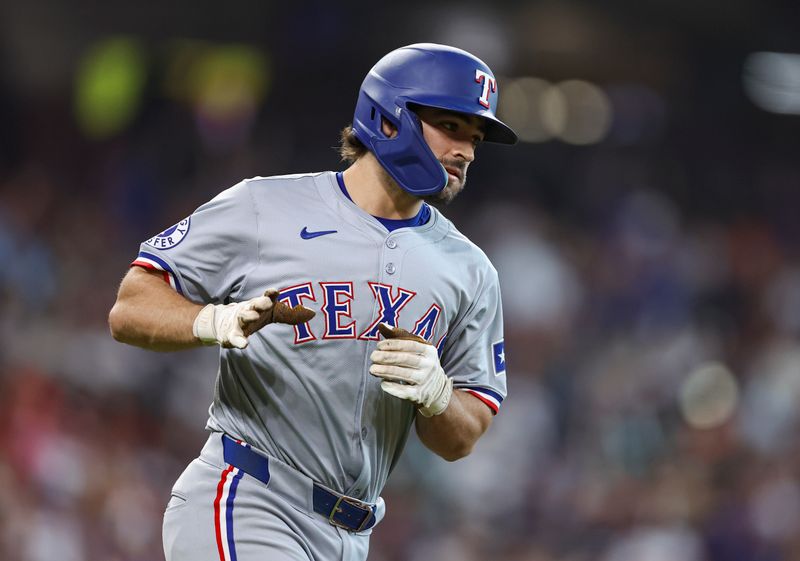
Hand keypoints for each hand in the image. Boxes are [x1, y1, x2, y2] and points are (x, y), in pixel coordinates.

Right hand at [193, 289, 314, 348]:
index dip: (270, 294)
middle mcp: (249, 310)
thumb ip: (291, 315)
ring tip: (254, 316)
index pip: (267, 297)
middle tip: (266, 302)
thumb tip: (312, 313)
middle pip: (254, 304)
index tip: (275, 291)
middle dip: (260, 302)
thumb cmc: (256, 315)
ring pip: (243, 317)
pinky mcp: (231, 334)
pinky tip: (244, 345)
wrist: (225, 321)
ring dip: (248, 315)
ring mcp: (239, 321)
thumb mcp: (273, 314)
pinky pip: (235, 338)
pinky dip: (239, 341)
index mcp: (260, 305)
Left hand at [369, 324, 452, 416]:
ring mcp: (425, 381)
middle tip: (372, 357)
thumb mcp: (415, 348)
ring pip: (404, 375)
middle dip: (387, 357)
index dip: (394, 344)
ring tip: (372, 369)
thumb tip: (381, 325)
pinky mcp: (419, 395)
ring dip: (386, 371)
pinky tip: (383, 383)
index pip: (411, 345)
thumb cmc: (420, 362)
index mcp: (429, 351)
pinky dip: (393, 388)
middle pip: (406, 359)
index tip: (379, 346)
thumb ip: (398, 335)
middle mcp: (430, 365)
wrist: (436, 389)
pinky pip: (405, 392)